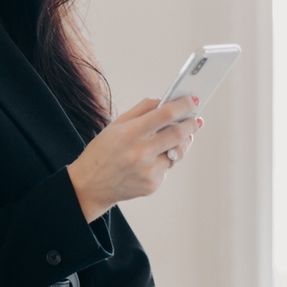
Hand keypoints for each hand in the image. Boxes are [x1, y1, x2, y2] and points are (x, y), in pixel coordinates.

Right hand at [66, 97, 203, 220]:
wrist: (90, 186)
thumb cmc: (102, 152)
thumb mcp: (115, 126)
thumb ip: (141, 110)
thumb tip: (164, 101)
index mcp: (130, 133)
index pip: (166, 114)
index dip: (184, 105)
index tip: (194, 100)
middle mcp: (140, 152)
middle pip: (178, 133)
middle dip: (191, 124)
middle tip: (196, 120)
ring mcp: (148, 170)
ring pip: (178, 152)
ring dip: (182, 143)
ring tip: (180, 138)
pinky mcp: (152, 184)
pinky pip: (167, 167)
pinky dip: (165, 160)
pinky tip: (153, 160)